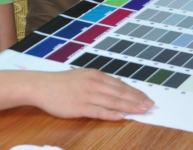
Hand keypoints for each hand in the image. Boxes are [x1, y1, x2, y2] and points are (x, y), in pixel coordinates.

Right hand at [30, 69, 152, 119]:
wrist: (42, 86)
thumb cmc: (62, 83)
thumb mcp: (84, 76)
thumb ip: (99, 82)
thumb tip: (116, 89)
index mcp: (96, 75)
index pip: (121, 85)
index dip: (135, 92)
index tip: (146, 97)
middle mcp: (94, 83)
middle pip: (120, 92)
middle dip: (137, 99)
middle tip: (150, 105)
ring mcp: (87, 95)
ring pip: (113, 102)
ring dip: (129, 106)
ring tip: (142, 111)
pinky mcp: (79, 107)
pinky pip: (98, 111)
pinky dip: (111, 114)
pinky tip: (121, 116)